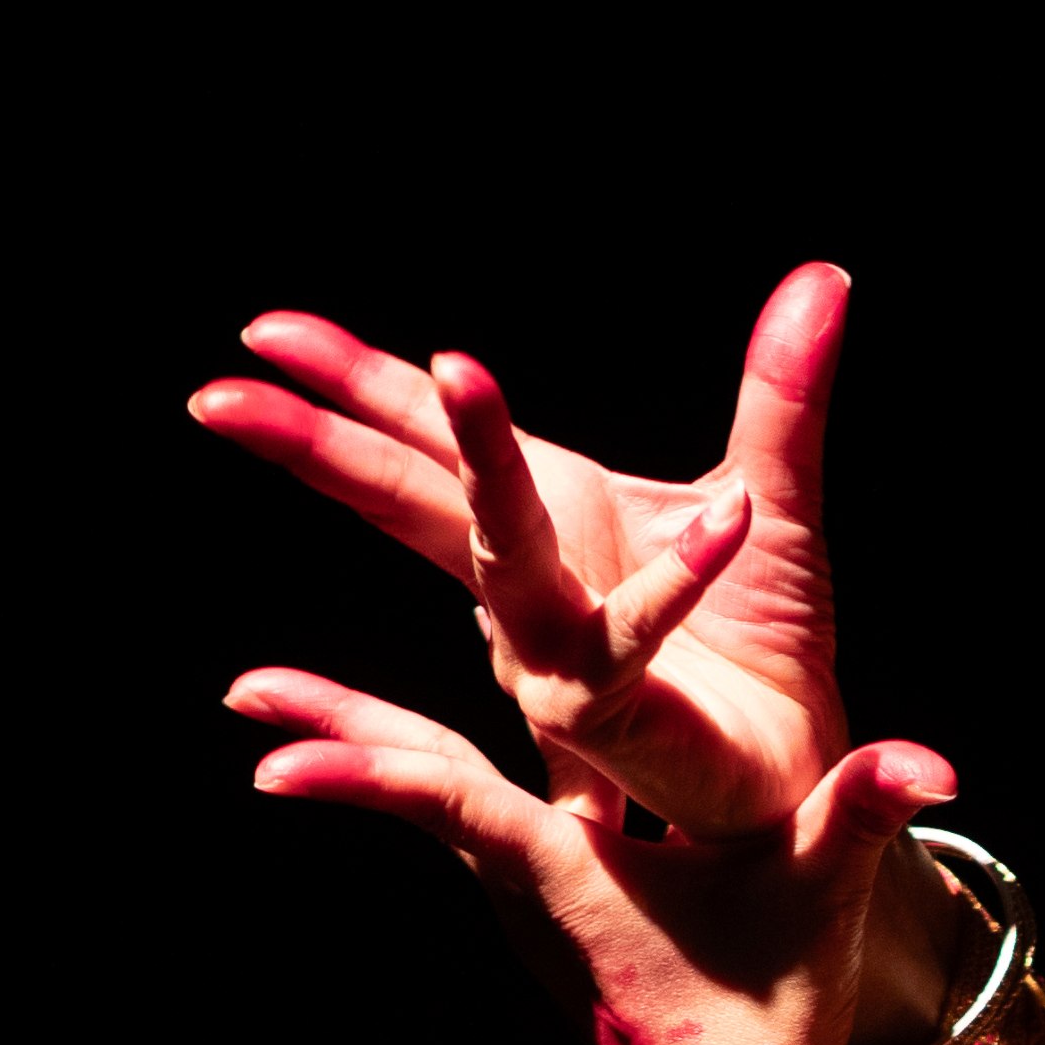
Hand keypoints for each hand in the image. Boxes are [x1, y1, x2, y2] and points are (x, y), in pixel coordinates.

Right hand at [189, 263, 857, 844]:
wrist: (798, 767)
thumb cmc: (764, 644)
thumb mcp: (772, 491)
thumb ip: (780, 390)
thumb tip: (822, 277)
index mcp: (549, 515)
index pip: (422, 438)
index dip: (348, 382)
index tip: (264, 333)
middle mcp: (530, 583)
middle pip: (406, 492)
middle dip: (317, 441)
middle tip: (222, 394)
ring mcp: (554, 650)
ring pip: (499, 549)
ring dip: (484, 460)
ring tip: (454, 365)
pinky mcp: (611, 708)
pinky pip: (629, 635)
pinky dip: (680, 573)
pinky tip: (728, 510)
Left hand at [228, 653, 959, 1044]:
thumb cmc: (773, 1016)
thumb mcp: (822, 895)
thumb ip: (872, 808)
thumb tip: (941, 762)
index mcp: (570, 876)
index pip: (452, 804)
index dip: (364, 769)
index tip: (271, 753)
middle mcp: (529, 890)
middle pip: (413, 792)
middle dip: (330, 737)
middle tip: (244, 692)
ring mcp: (533, 911)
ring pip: (434, 810)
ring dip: (366, 752)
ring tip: (283, 707)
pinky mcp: (551, 924)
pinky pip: (474, 834)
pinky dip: (424, 781)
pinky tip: (404, 751)